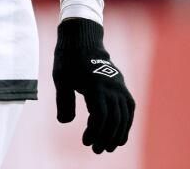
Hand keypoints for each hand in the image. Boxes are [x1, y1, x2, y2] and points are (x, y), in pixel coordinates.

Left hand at [52, 18, 134, 153]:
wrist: (82, 39)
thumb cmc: (68, 59)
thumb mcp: (60, 79)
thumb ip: (63, 101)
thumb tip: (64, 122)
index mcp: (95, 85)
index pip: (100, 117)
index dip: (95, 133)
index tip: (86, 142)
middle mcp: (111, 86)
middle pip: (114, 119)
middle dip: (107, 138)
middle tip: (97, 150)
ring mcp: (119, 85)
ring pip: (125, 115)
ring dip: (119, 133)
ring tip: (110, 146)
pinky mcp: (121, 85)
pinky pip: (129, 107)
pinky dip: (127, 122)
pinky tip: (121, 134)